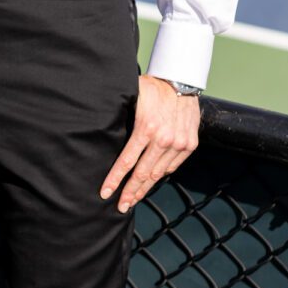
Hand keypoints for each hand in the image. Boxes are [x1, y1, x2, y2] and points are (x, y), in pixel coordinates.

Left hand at [99, 75, 200, 212]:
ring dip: (145, 188)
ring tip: (133, 199)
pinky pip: (172, 166)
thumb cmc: (152, 87)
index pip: (126, 161)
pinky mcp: (189, 145)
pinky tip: (150, 181)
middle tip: (120, 207)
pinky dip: (160, 175)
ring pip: (158, 173)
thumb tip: (97, 125)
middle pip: (143, 173)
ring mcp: (179, 143)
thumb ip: (120, 114)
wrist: (182, 80)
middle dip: (130, 192)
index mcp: (146, 128)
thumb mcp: (132, 96)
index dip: (115, 179)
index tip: (105, 193)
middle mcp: (163, 139)